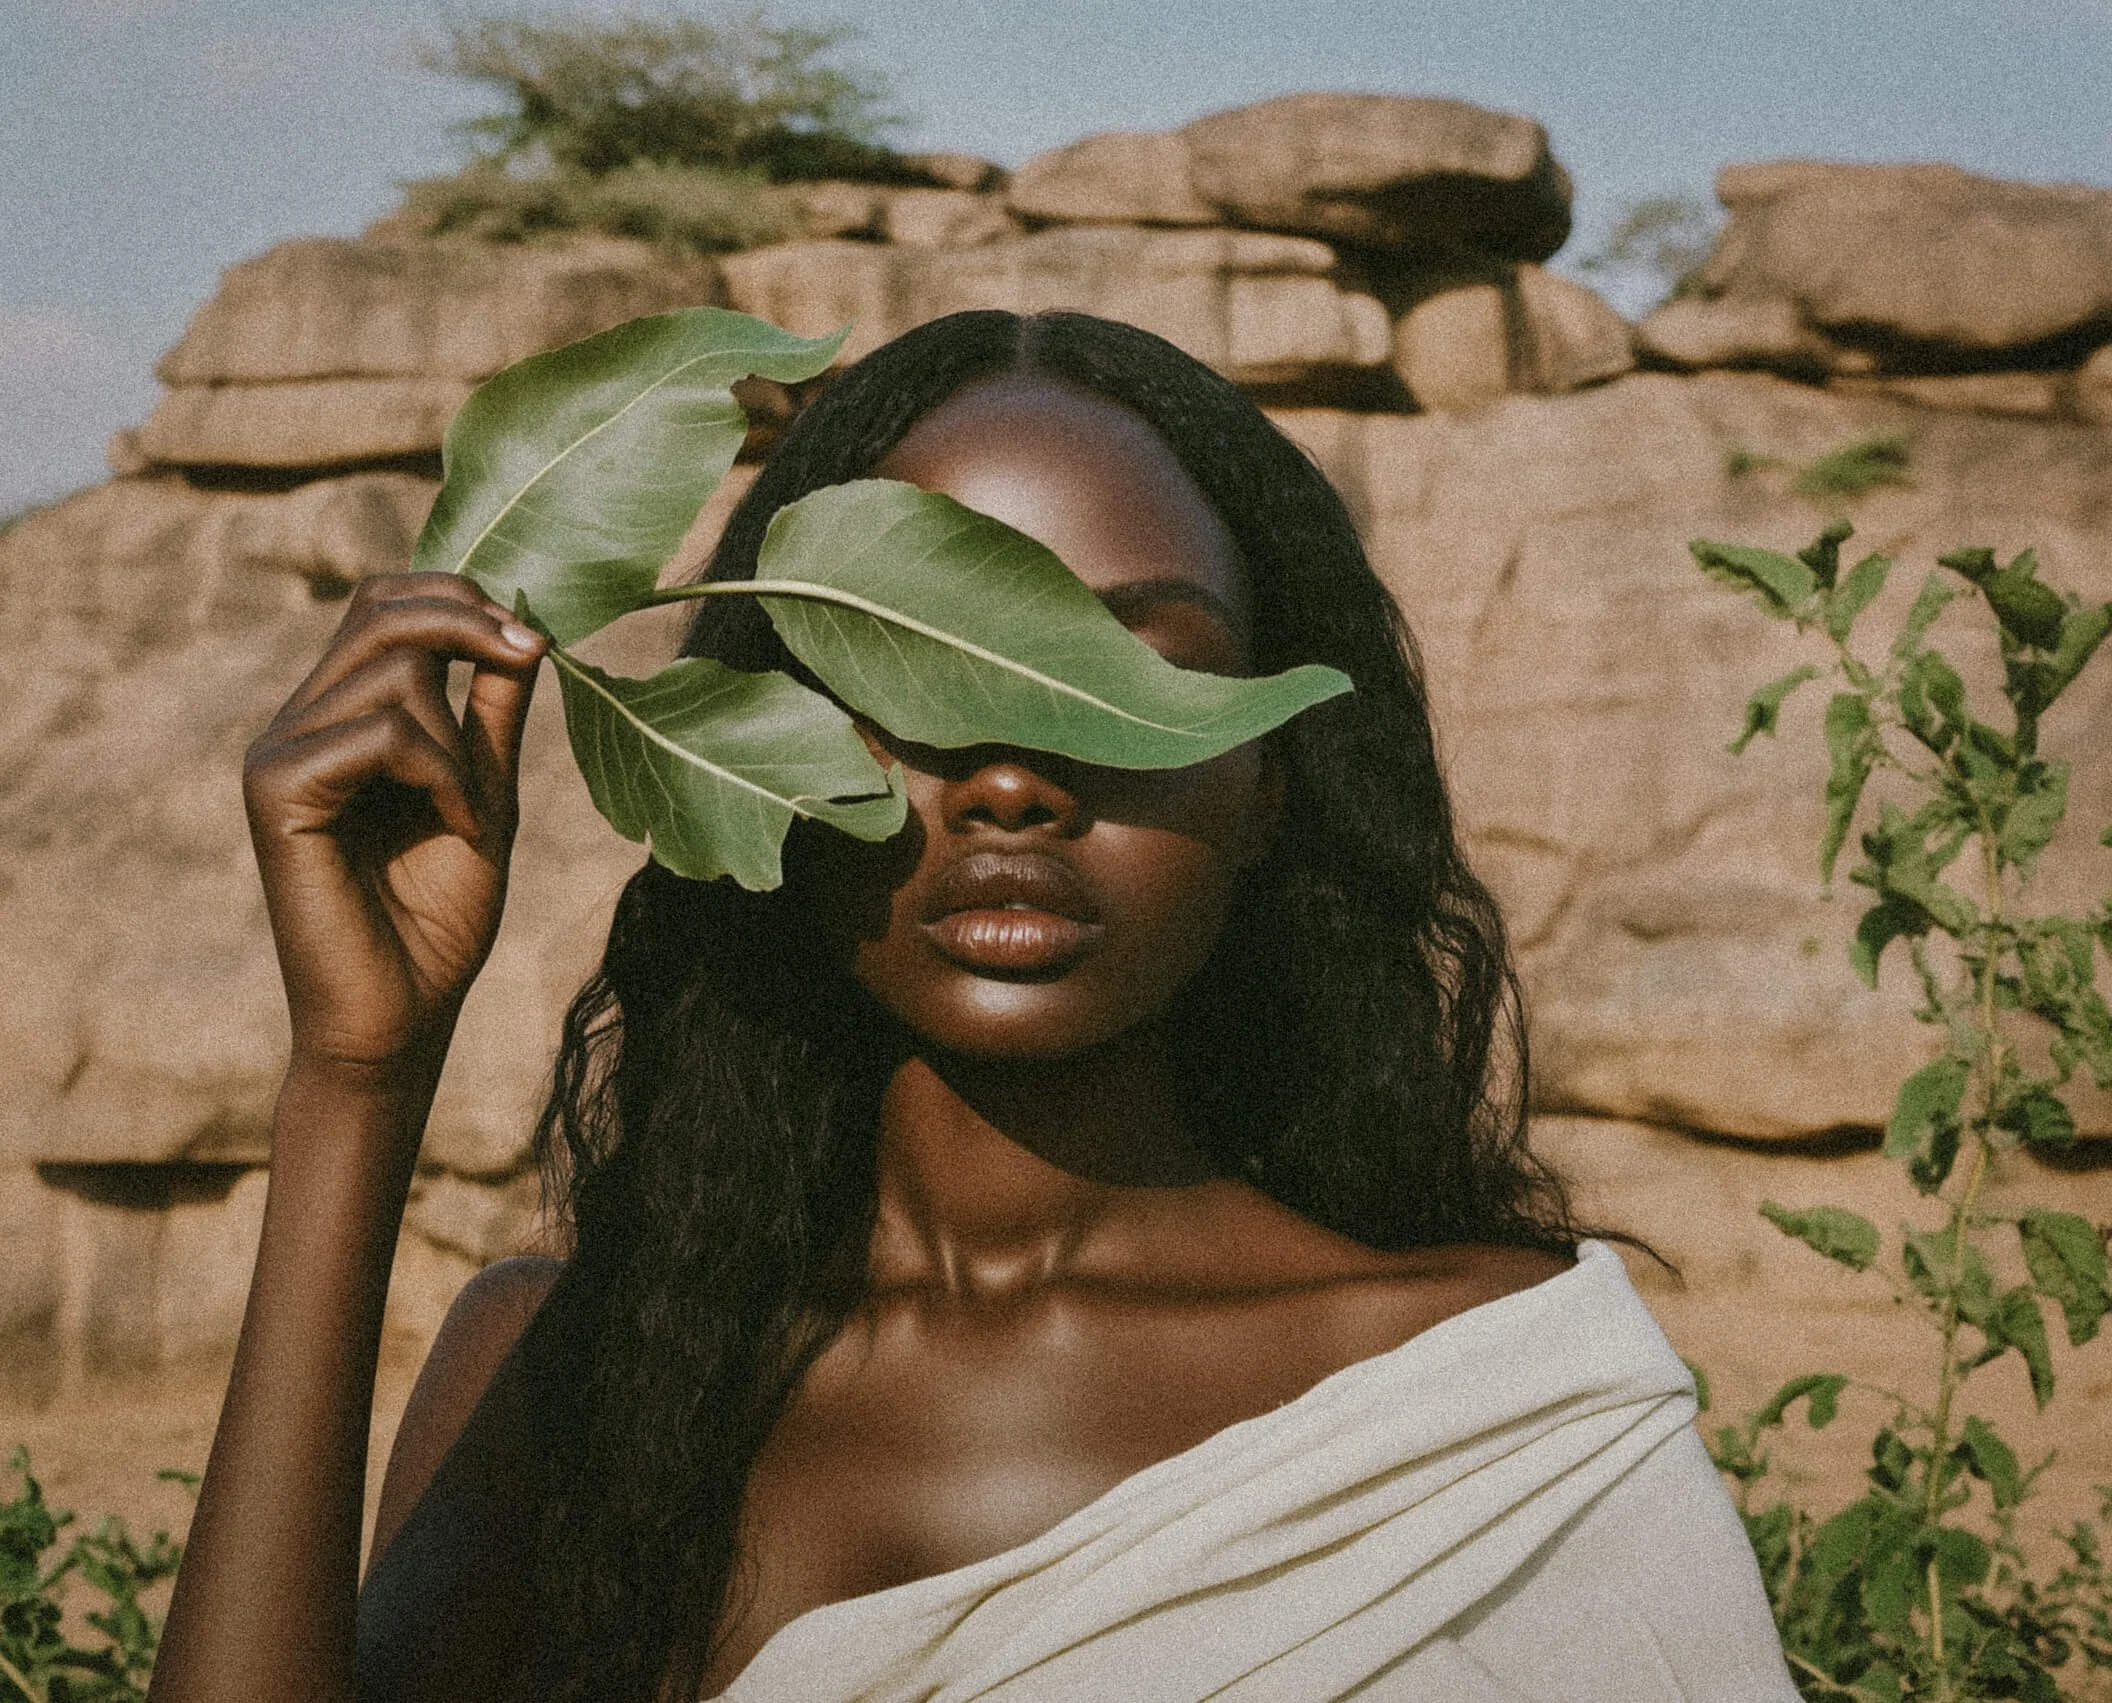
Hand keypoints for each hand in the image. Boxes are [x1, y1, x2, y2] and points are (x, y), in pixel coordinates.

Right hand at [243, 574, 545, 1080]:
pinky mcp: (277, 790)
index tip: (532, 637)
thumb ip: (493, 711)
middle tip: (529, 654)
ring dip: (462, 742)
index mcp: (341, 715)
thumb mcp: (486, 792)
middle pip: (381, 609)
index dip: (457, 596)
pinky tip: (454, 830)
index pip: (382, 603)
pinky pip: (384, 733)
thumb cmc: (440, 916)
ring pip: (395, 673)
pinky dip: (442, 776)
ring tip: (470, 814)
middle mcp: (300, 722)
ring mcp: (280, 752)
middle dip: (469, 622)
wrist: (404, 1015)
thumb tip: (523, 625)